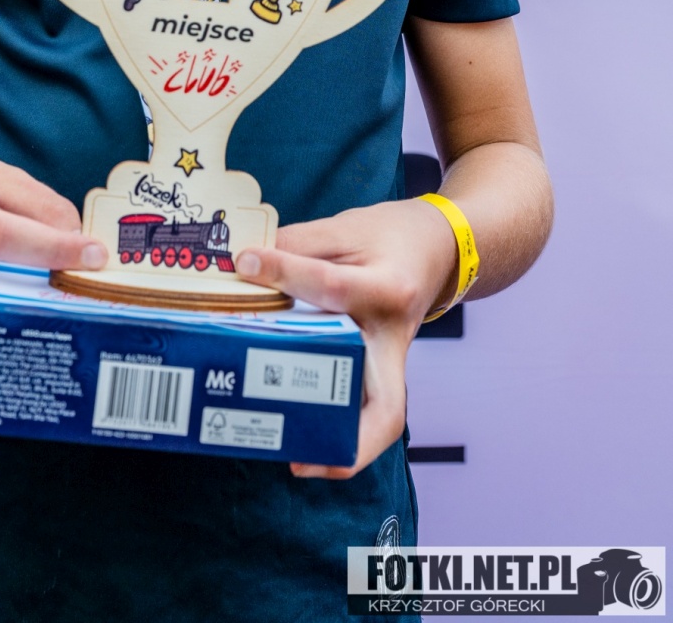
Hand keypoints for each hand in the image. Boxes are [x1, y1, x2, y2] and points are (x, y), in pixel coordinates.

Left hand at [235, 199, 456, 479]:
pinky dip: (345, 429)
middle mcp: (396, 337)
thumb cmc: (392, 236)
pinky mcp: (384, 369)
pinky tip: (307, 436)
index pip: (332, 287)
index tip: (245, 262)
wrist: (439, 248)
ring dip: (347, 447)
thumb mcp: (346, 227)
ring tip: (296, 458)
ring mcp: (394, 360)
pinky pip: (369, 407)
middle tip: (295, 454)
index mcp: (390, 289)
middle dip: (348, 437)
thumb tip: (245, 262)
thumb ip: (298, 244)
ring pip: (382, 418)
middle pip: (384, 405)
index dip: (284, 271)